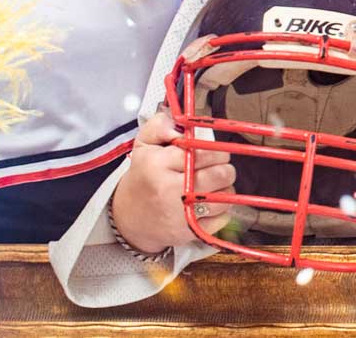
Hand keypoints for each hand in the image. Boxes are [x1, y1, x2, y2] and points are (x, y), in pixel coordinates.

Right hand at [108, 111, 234, 255]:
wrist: (129, 219)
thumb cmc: (143, 178)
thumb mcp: (144, 146)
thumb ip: (159, 125)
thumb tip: (179, 122)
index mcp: (156, 164)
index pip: (203, 151)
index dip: (213, 149)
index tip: (211, 152)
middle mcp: (168, 190)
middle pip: (221, 173)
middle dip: (224, 167)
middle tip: (217, 166)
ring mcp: (179, 214)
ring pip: (226, 196)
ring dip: (224, 189)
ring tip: (211, 185)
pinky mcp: (189, 232)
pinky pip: (223, 217)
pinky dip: (222, 209)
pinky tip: (208, 204)